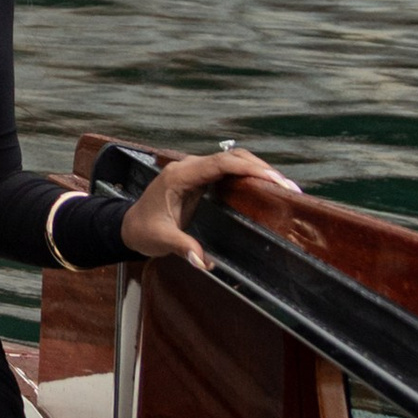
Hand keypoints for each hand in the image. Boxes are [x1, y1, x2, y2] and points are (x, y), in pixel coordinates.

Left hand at [118, 142, 303, 273]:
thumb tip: (203, 260)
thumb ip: (181, 246)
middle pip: (231, 157)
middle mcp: (188, 167)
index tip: (273, 179)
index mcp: (179, 176)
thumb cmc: (143, 230)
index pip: (220, 164)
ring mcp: (195, 171)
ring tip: (283, 187)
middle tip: (288, 186)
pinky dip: (248, 176)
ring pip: (232, 161)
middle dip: (261, 168)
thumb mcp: (160, 239)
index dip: (248, 168)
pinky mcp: (200, 179)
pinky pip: (228, 171)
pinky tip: (265, 188)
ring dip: (257, 170)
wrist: (129, 226)